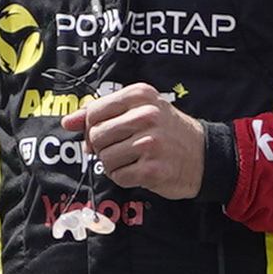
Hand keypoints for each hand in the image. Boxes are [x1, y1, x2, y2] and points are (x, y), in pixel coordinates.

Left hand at [73, 81, 205, 202]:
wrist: (205, 155)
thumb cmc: (168, 131)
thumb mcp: (140, 109)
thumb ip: (102, 112)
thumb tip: (67, 122)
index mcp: (140, 95)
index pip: (94, 112)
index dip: (90, 128)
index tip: (102, 136)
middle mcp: (146, 115)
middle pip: (97, 136)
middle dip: (102, 148)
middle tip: (120, 149)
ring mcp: (150, 143)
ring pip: (105, 158)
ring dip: (114, 164)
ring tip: (133, 160)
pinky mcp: (152, 169)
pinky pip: (118, 176)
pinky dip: (124, 177)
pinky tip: (140, 171)